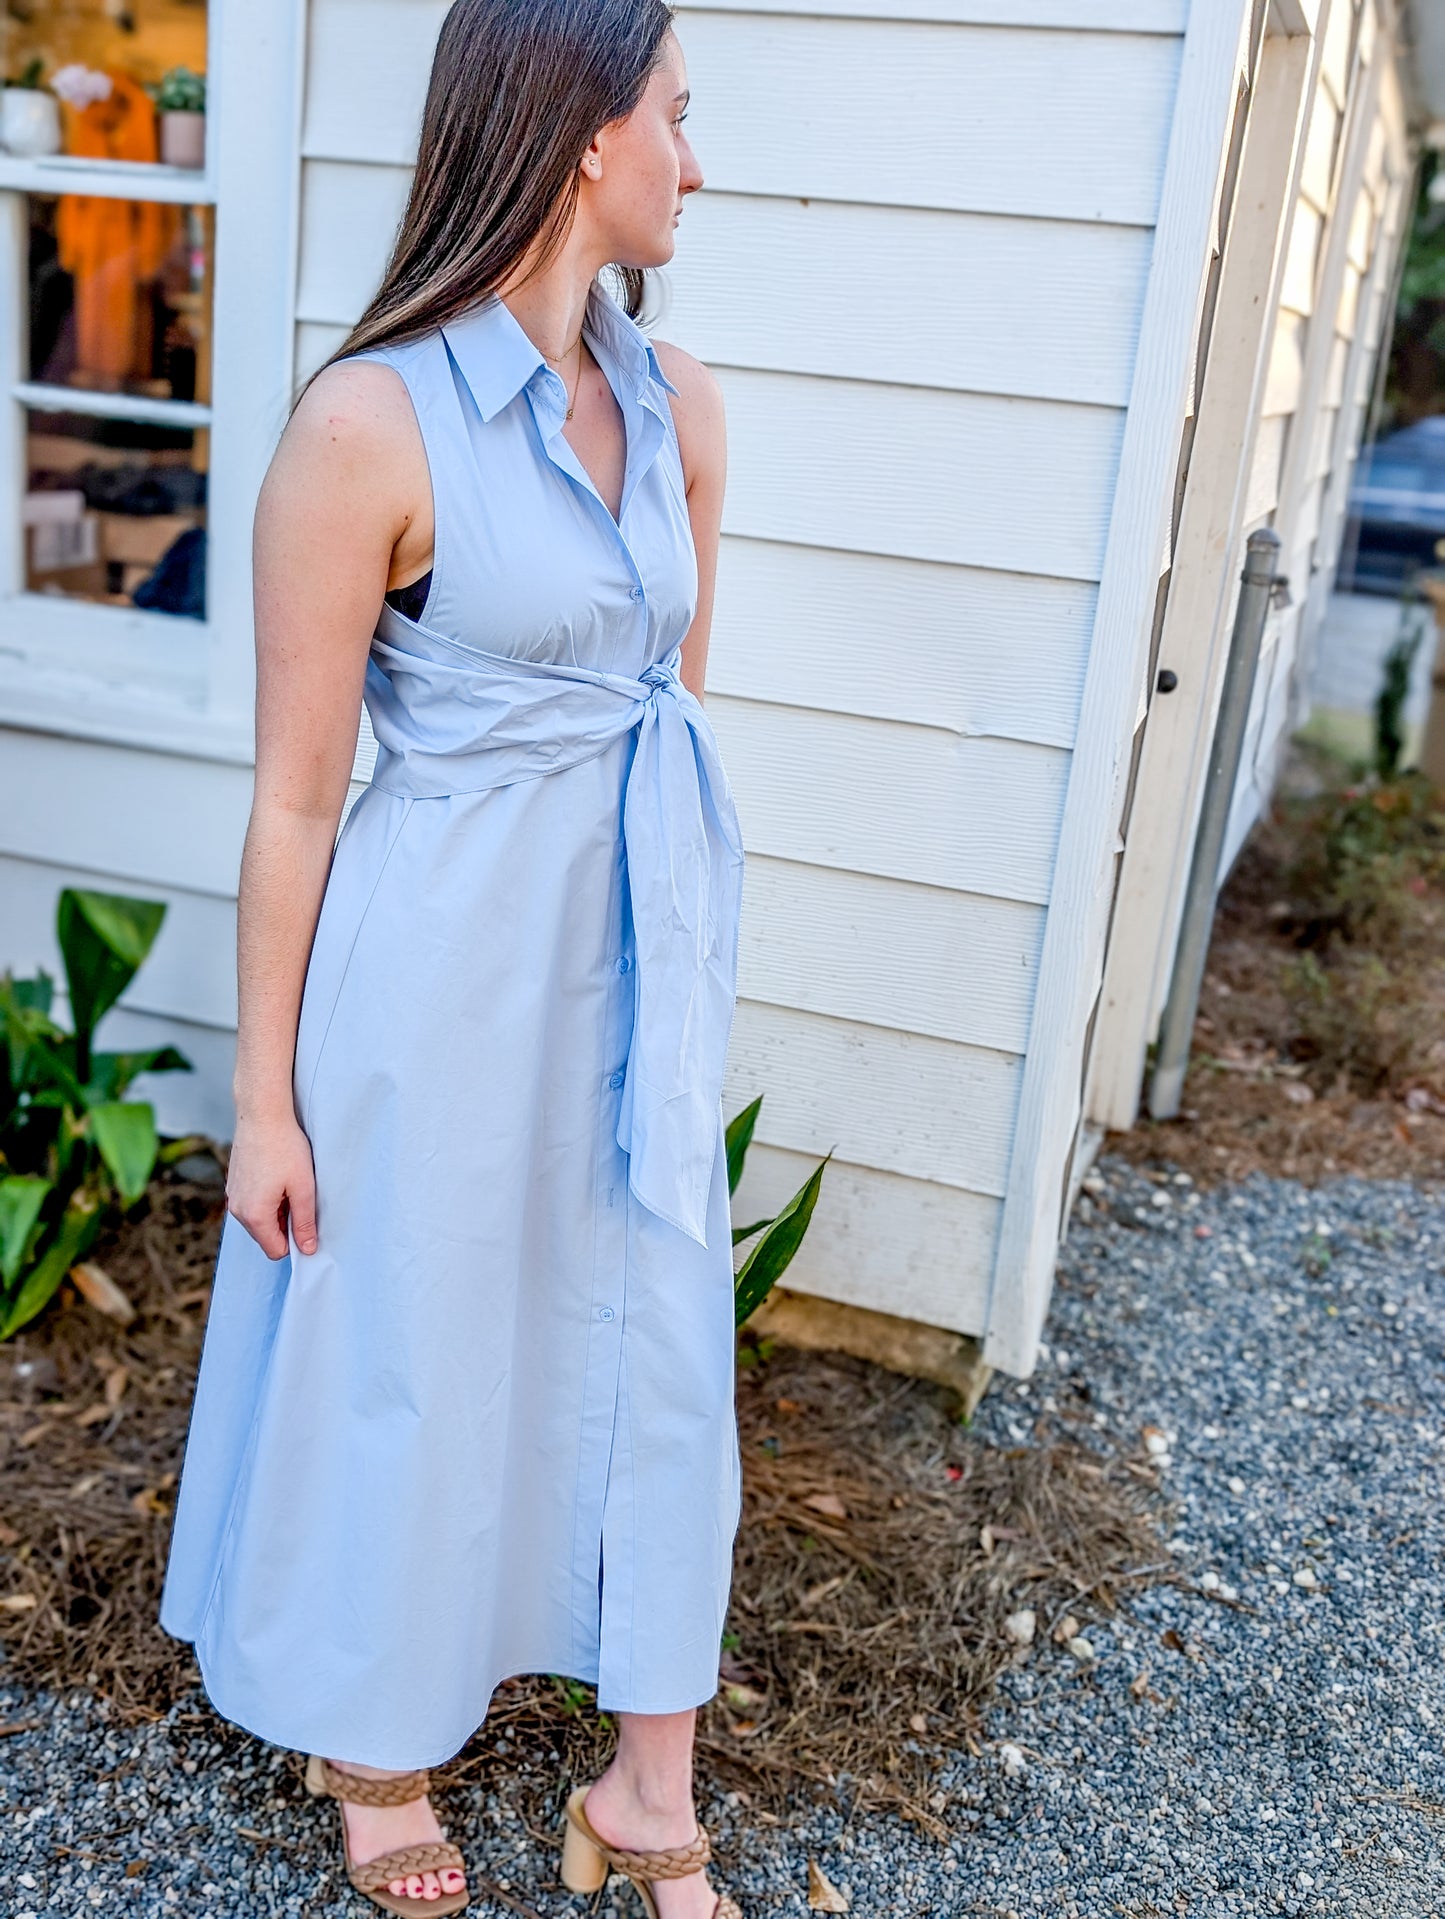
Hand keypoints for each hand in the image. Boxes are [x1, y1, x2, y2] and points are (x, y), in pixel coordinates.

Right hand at [225, 1109, 318, 1257]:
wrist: (261, 1114)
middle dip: (285, 1224)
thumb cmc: (285, 1147)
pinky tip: (277, 1175)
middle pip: (266, 1236)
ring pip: (259, 1219)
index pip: (275, 1250)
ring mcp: (233, 1196)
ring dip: (277, 1210)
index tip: (307, 1220)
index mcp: (254, 1216)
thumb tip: (308, 1249)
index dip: (295, 1240)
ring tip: (288, 1183)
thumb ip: (305, 1222)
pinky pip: (252, 1204)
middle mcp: (237, 1210)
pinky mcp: (233, 1184)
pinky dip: (266, 1198)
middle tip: (299, 1196)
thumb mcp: (303, 1187)